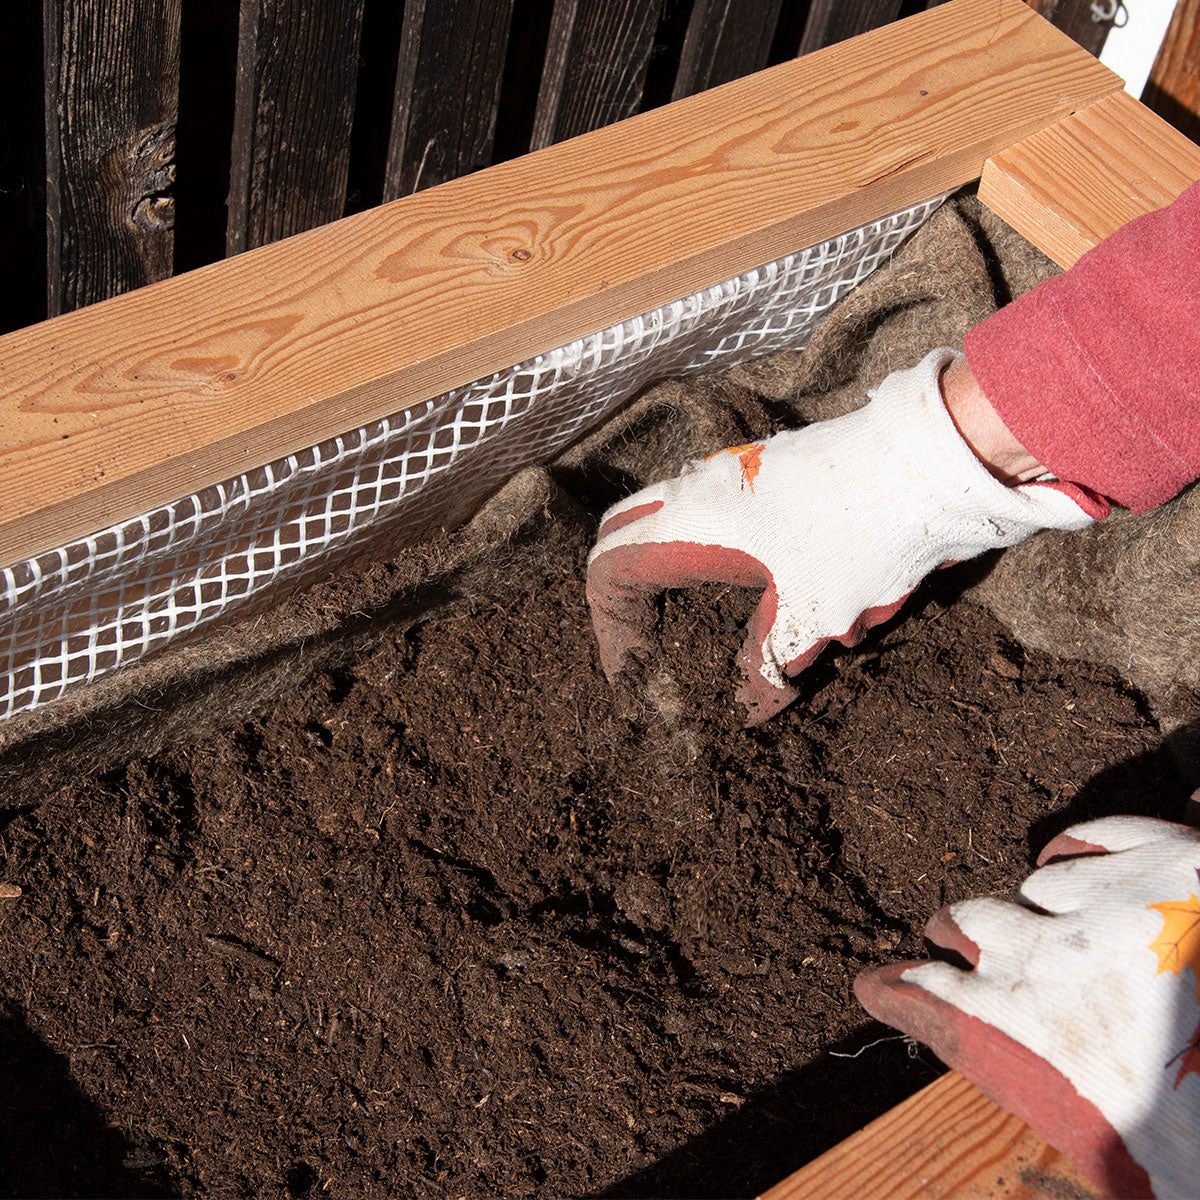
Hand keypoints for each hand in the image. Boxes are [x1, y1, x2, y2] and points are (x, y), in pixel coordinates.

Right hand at [586, 348, 1104, 722]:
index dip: (612, 634)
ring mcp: (730, 473)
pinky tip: (735, 583)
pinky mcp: (763, 468)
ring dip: (658, 565)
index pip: (609, 575)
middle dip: (623, 592)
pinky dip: (693, 546)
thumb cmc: (861, 536)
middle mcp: (697, 491)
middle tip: (646, 641)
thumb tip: (743, 712)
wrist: (930, 463)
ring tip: (685, 619)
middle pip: (620, 536)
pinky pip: (700, 505)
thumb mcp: (810, 619)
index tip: (636, 676)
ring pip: (659, 515)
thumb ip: (763, 670)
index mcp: (691, 527)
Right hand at [856, 816, 1199, 1199]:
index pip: (929, 1001)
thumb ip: (1060, 1123)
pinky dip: (1072, 854)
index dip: (893, 992)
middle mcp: (1053, 955)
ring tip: (1040, 918)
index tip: (873, 986)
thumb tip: (1019, 1126)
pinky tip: (1070, 866)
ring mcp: (1111, 898)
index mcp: (1031, 1033)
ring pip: (1034, 882)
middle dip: (951, 934)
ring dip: (1030, 906)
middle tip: (946, 940)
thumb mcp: (1126, 1158)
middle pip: (966, 922)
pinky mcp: (1167, 857)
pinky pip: (1089, 838)